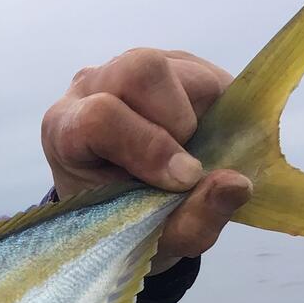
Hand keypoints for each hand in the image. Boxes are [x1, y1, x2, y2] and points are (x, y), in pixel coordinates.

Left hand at [41, 48, 252, 270]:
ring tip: (194, 152)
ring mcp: (128, 68)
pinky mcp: (166, 63)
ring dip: (201, 115)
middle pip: (140, 70)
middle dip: (179, 119)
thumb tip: (238, 183)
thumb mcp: (160, 239)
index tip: (183, 181)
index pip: (100, 117)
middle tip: (188, 163)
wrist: (130, 207)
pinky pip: (203, 72)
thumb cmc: (130, 223)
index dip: (148, 146)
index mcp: (65, 131)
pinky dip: (217, 108)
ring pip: (178, 68)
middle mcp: (89, 88)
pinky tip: (202, 138)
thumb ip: (195, 219)